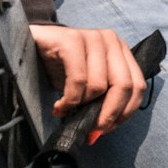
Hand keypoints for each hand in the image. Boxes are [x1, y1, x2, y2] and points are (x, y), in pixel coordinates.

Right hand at [28, 23, 148, 136]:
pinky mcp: (72, 40)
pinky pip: (78, 80)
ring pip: (100, 85)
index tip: (106, 128)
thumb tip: (104, 129)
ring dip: (82, 106)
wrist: (29, 46)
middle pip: (124, 85)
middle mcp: (111, 40)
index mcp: (120, 51)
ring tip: (67, 110)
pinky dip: (69, 100)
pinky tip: (59, 106)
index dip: (125, 112)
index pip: (138, 85)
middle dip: (108, 114)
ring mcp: (92, 37)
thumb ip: (103, 99)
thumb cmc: (61, 68)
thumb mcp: (88, 83)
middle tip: (91, 130)